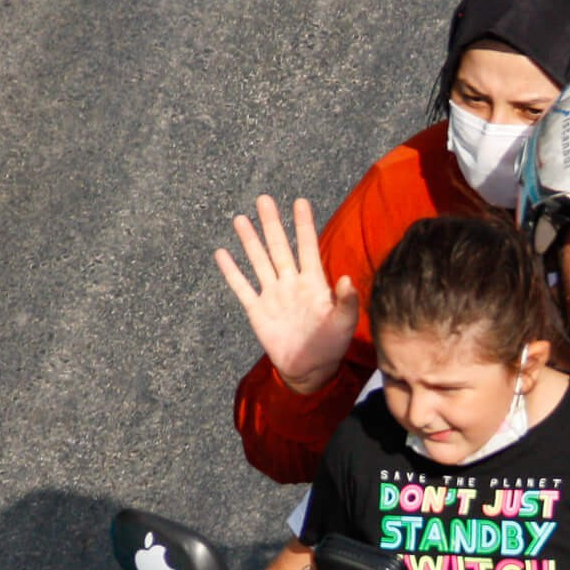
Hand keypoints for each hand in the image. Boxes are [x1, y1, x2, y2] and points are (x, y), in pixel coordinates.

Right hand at [213, 196, 359, 394]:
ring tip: (240, 219)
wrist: (309, 369)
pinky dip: (232, 272)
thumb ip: (347, 301)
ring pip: (259, 261)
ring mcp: (273, 295)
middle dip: (271, 224)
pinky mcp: (258, 311)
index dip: (304, 225)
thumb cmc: (331, 345)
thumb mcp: (344, 323)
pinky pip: (242, 287)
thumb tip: (346, 279)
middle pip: (279, 247)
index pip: (308, 247)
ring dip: (250, 241)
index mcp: (313, 283)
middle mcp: (291, 283)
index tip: (300, 201)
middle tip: (264, 199)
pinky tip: (222, 254)